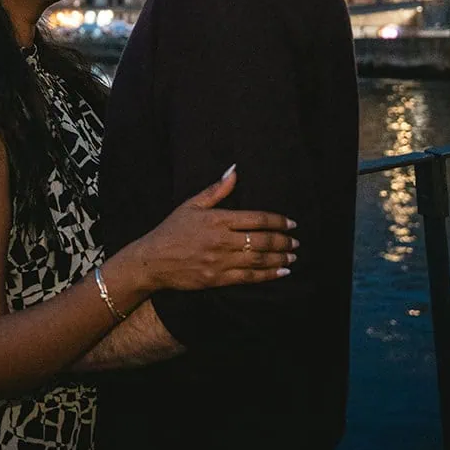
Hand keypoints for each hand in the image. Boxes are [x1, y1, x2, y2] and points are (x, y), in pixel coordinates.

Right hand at [112, 166, 296, 294]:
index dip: (277, 221)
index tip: (291, 223)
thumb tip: (234, 171)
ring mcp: (220, 261)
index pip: (256, 219)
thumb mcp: (191, 205)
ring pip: (258, 260)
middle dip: (283, 241)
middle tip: (296, 242)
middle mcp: (221, 240)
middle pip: (262, 240)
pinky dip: (268, 275)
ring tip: (293, 257)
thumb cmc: (171, 230)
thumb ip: (216, 190)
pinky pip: (248, 277)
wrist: (153, 261)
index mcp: (217, 219)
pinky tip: (281, 272)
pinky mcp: (217, 279)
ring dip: (279, 258)